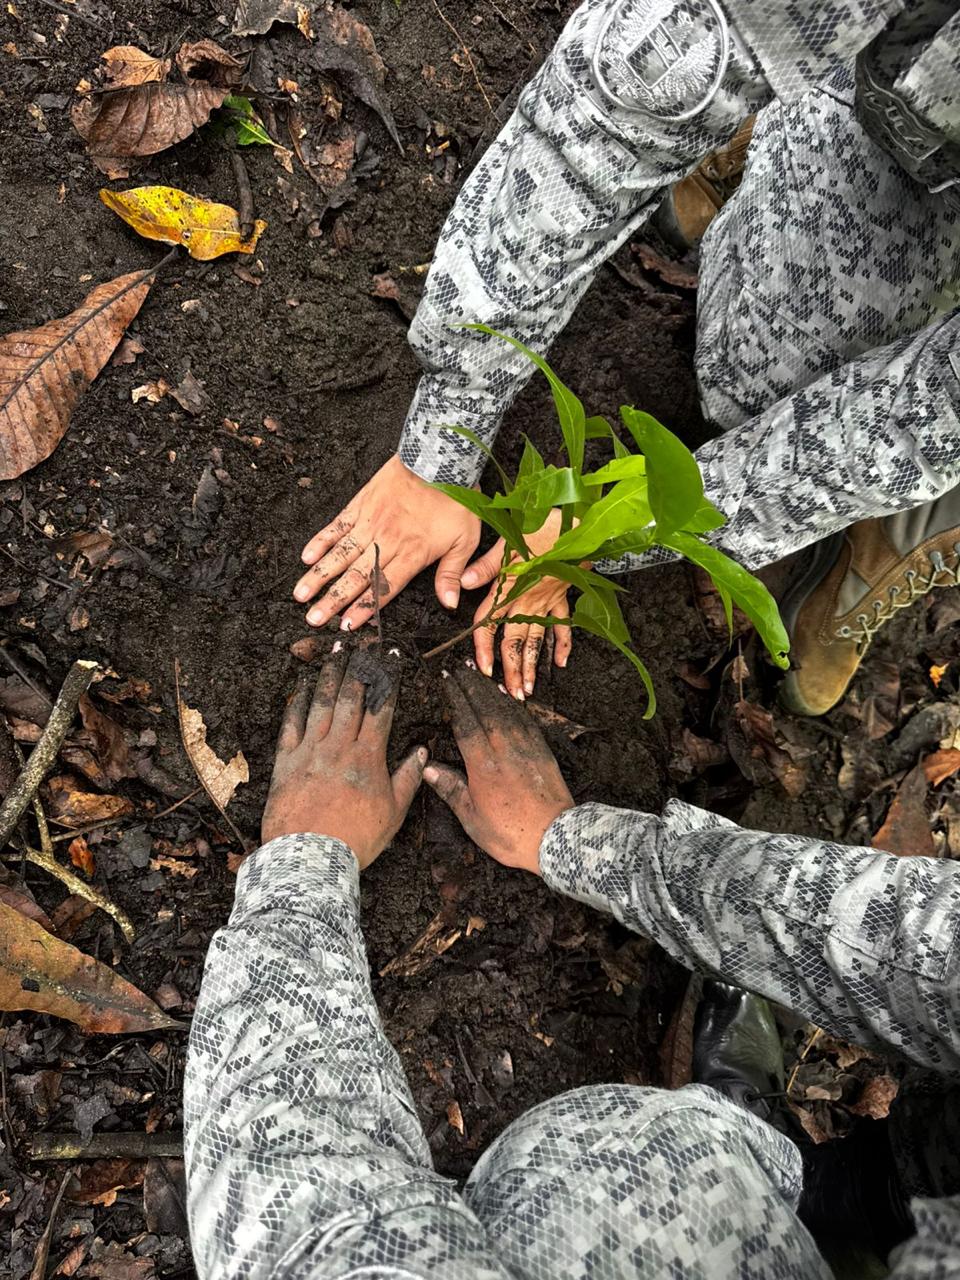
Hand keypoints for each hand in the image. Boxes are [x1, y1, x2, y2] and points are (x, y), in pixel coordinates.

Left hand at [261, 645, 426, 866]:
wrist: (310, 858)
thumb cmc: (356, 839)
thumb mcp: (393, 812)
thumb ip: (408, 778)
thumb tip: (422, 751)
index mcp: (369, 756)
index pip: (381, 707)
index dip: (388, 679)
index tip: (392, 657)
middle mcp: (339, 746)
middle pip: (350, 697)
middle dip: (358, 667)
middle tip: (362, 644)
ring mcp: (310, 751)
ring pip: (321, 703)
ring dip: (329, 675)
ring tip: (334, 653)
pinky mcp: (286, 761)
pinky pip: (291, 724)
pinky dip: (296, 703)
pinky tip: (301, 686)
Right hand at [294, 455, 480, 629]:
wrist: (438, 457)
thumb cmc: (455, 498)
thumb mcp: (466, 539)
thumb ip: (452, 573)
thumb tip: (449, 603)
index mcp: (411, 554)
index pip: (383, 588)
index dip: (363, 609)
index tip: (346, 625)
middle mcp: (386, 541)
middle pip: (355, 577)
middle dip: (332, 600)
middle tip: (312, 618)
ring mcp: (370, 523)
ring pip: (340, 555)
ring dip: (319, 576)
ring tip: (301, 594)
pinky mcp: (361, 505)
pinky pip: (337, 526)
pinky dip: (320, 541)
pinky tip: (306, 557)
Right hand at [424, 665, 573, 873]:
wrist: (556, 838)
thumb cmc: (510, 832)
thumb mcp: (472, 817)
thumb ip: (451, 788)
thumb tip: (428, 768)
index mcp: (482, 762)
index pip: (464, 720)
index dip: (454, 697)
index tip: (445, 679)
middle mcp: (504, 746)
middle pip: (483, 706)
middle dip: (470, 684)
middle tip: (459, 666)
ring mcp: (526, 746)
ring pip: (504, 708)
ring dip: (490, 688)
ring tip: (478, 673)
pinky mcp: (542, 750)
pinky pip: (525, 718)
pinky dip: (513, 704)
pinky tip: (506, 697)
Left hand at [462, 508, 571, 699]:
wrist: (578, 525)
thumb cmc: (543, 529)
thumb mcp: (508, 543)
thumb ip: (486, 567)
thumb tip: (463, 583)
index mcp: (511, 589)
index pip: (491, 623)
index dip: (484, 648)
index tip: (484, 669)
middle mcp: (528, 600)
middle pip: (515, 641)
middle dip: (513, 670)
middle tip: (512, 694)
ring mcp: (547, 601)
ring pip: (537, 639)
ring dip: (534, 665)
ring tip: (529, 688)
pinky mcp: (562, 595)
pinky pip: (563, 624)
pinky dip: (562, 643)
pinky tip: (561, 662)